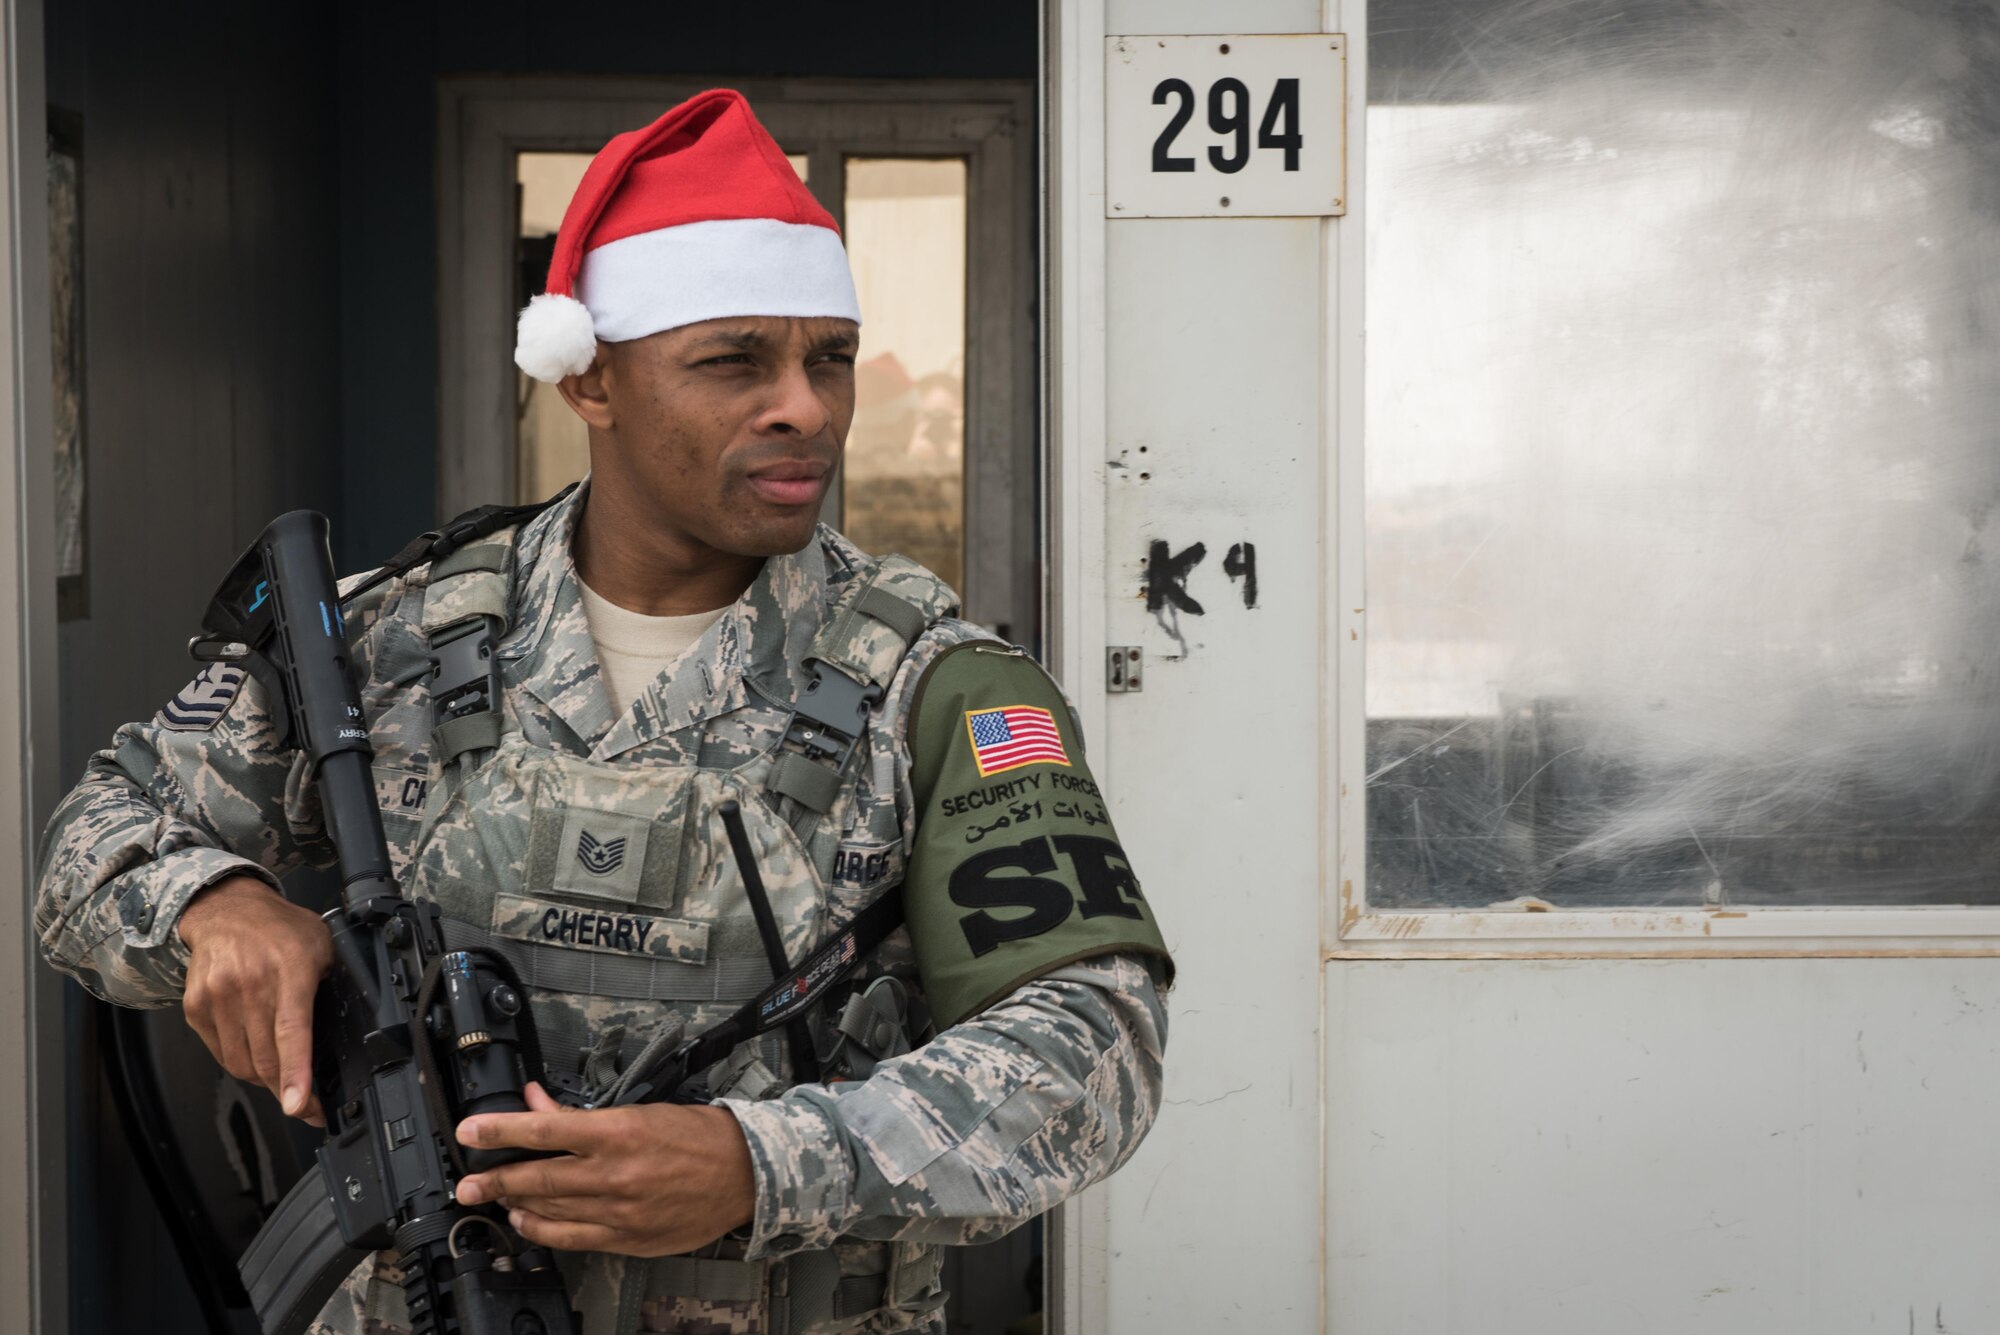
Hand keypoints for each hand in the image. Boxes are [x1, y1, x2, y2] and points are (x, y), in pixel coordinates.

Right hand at [178, 874, 332, 1124]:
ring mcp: (218, 997)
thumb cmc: (279, 929)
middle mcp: (249, 984)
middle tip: (306, 1106)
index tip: (299, 1105)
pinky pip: (221, 1053)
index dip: (296, 1074)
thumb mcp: (322, 947)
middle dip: (289, 1092)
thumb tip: (346, 1033)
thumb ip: (332, 986)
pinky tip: (257, 1054)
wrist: (225, 909)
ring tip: (283, 1080)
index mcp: (289, 970)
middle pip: (266, 1058)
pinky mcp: (196, 1008)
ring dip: (265, 1081)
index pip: (292, 1032)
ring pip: (242, 1063)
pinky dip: (241, 1063)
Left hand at [454, 1082, 756, 1255]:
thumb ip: (582, 1114)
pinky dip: (543, 1230)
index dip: (500, 1130)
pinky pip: (572, 1238)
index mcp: (620, 1132)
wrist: (745, 1174)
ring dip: (515, 1204)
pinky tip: (527, 1221)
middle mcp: (616, 1174)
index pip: (545, 1130)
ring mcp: (621, 1212)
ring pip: (550, 1211)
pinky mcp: (628, 1240)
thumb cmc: (697, 1137)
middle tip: (467, 1181)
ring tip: (493, 1198)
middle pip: (538, 1178)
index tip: (469, 1131)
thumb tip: (538, 1103)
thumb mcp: (640, 1112)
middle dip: (494, 1178)